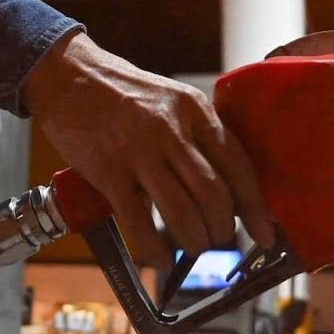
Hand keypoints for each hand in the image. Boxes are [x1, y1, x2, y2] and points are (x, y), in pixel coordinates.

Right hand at [23, 30, 274, 270]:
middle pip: (214, 194)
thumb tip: (222, 188)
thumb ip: (196, 134)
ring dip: (194, 241)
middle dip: (223, 229)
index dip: (255, 207)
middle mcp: (171, 128)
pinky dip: (153, 249)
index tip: (265, 234)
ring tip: (193, 248)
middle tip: (219, 240)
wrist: (67, 74)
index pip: (237, 164)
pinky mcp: (107, 170)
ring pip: (182, 212)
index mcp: (193, 108)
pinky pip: (138, 222)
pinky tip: (159, 258)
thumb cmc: (120, 90)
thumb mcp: (170, 98)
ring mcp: (138, 150)